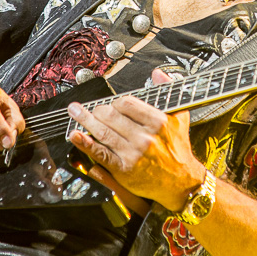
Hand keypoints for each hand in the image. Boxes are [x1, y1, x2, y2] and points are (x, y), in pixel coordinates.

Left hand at [68, 69, 205, 211]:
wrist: (181, 181)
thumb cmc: (179, 149)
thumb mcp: (180, 117)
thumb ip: (168, 91)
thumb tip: (157, 73)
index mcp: (158, 121)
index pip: (126, 103)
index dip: (115, 102)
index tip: (111, 105)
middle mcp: (146, 137)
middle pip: (111, 116)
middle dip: (97, 111)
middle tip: (90, 110)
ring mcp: (133, 153)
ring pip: (103, 132)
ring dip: (85, 121)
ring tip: (75, 113)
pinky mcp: (124, 169)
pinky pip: (100, 153)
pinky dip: (85, 143)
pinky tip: (75, 135)